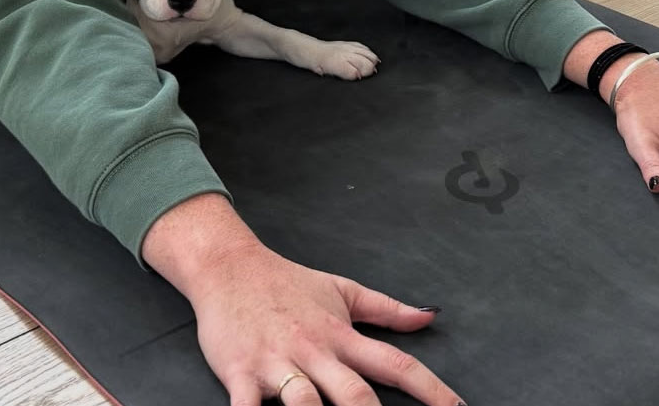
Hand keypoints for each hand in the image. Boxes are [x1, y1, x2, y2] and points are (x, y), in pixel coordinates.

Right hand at [188, 241, 466, 405]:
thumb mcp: (342, 290)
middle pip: (354, 394)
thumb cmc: (285, 283)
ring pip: (305, 405)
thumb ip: (387, 309)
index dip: (431, 389)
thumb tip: (430, 315)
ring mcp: (276, 364)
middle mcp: (314, 351)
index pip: (395, 365)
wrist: (228, 266)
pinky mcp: (240, 374)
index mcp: (340, 335)